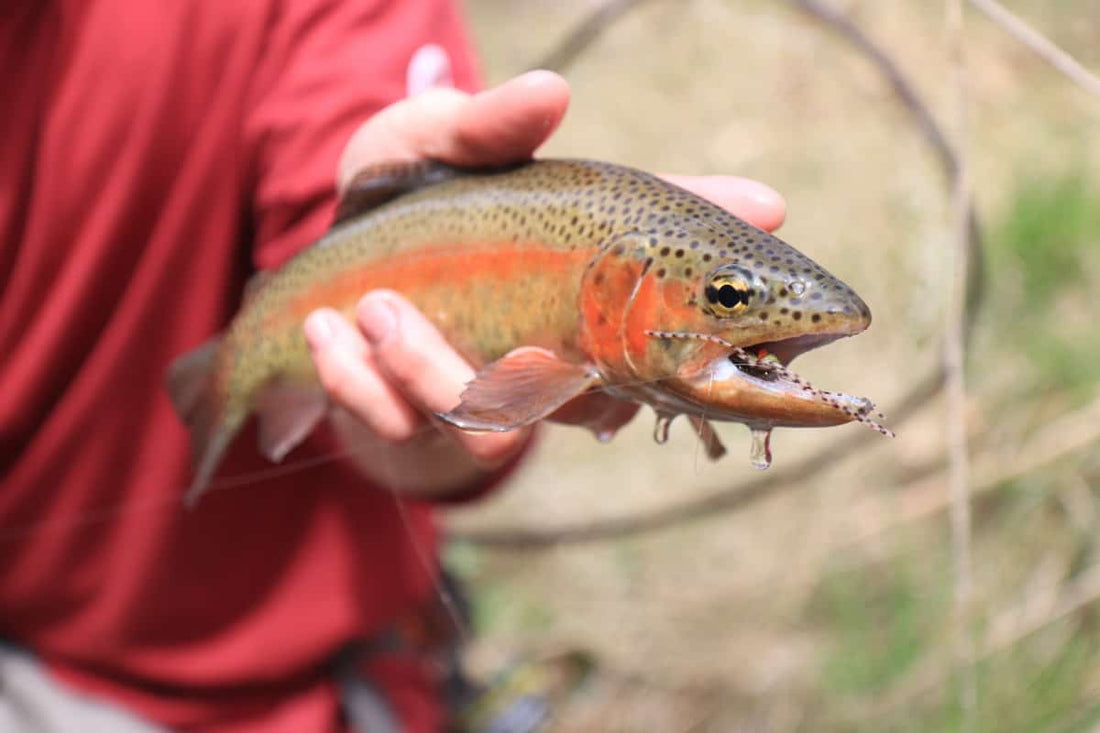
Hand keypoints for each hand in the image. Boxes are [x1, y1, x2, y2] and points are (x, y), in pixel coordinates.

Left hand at [303, 71, 785, 496]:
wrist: (319, 272)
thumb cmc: (399, 199)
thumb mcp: (431, 143)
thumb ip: (487, 125)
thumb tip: (553, 92)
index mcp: (579, 282)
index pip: (675, 296)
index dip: (733, 287)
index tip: (776, 231)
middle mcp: (553, 352)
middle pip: (600, 392)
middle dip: (534, 359)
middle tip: (432, 299)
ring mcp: (490, 393)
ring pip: (490, 423)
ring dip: (423, 371)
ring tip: (370, 310)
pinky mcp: (426, 422)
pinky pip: (409, 428)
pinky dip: (363, 385)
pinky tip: (330, 334)